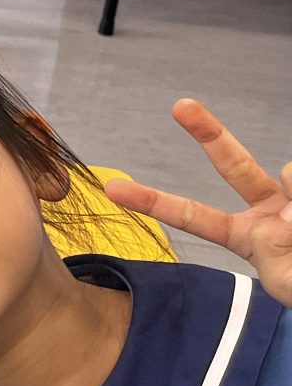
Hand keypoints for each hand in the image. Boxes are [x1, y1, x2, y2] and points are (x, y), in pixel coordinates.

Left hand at [105, 100, 291, 304]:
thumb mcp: (289, 281)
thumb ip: (280, 244)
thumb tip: (289, 208)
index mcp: (248, 236)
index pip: (194, 215)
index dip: (154, 201)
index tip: (111, 187)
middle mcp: (270, 211)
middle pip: (234, 164)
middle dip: (207, 133)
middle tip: (179, 105)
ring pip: (289, 174)